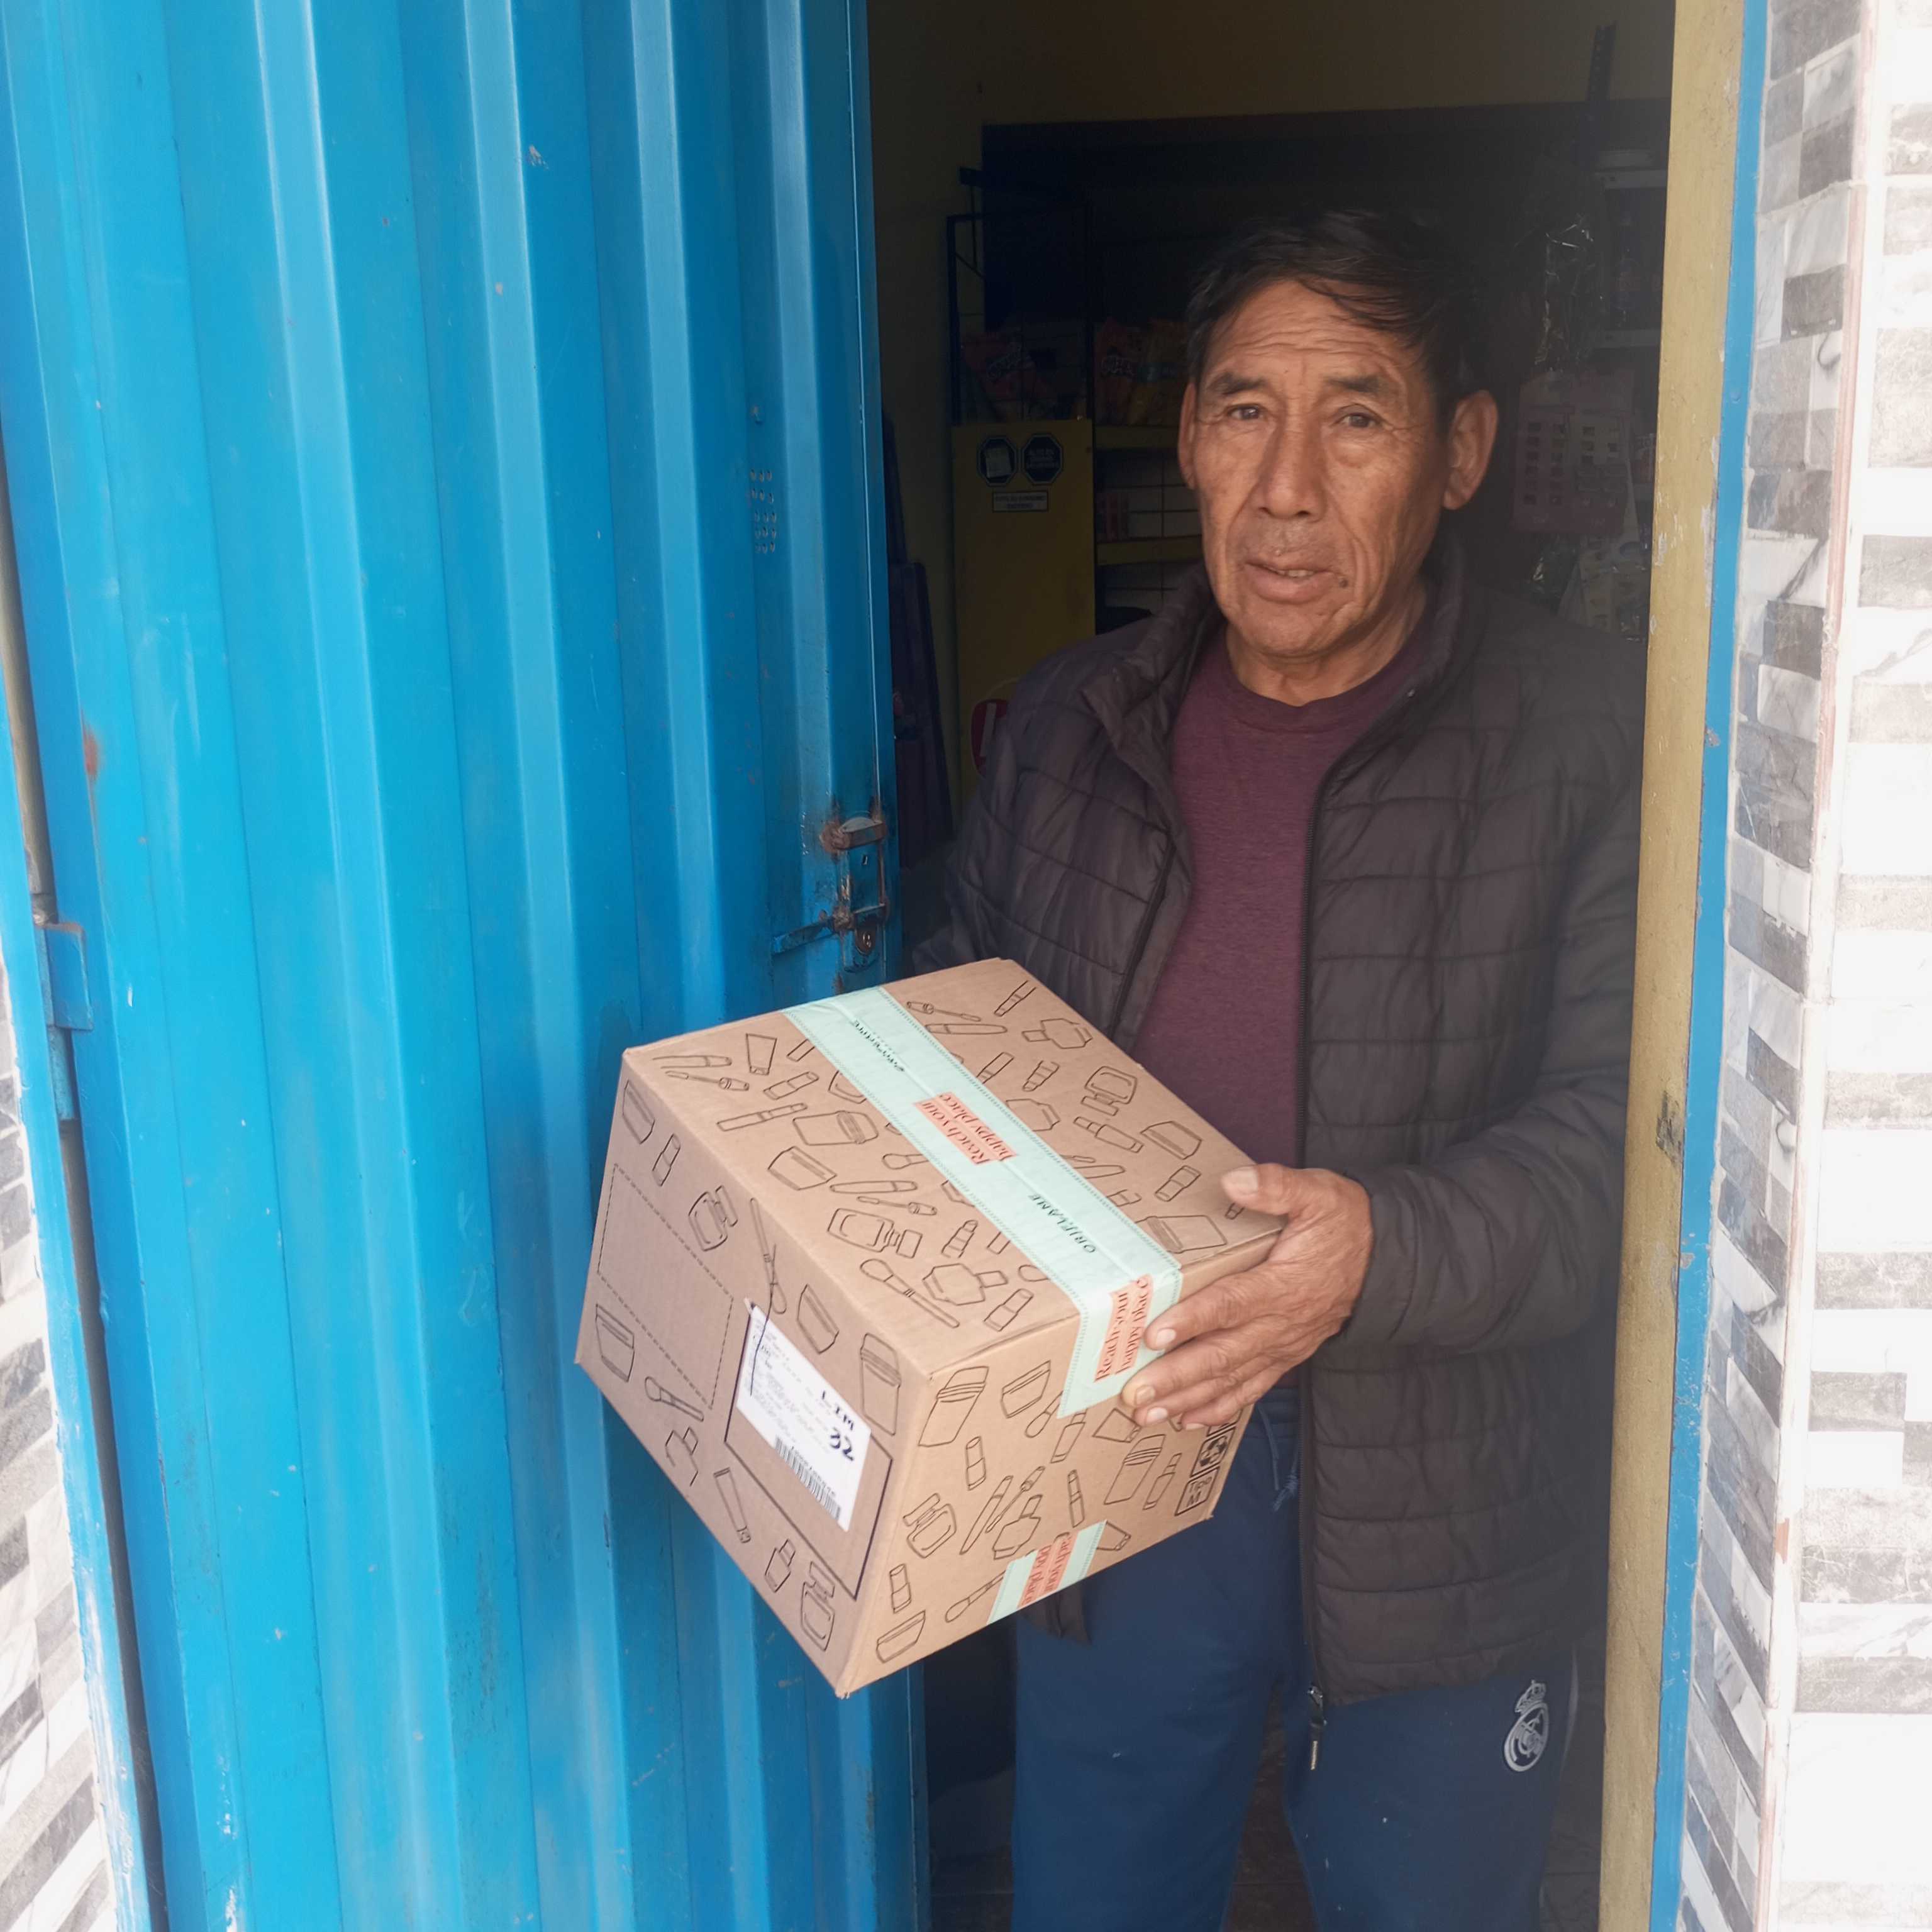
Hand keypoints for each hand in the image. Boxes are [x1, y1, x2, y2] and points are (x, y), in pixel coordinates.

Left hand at [1124, 1164, 1371, 1428]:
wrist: (1385, 1259)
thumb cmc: (1344, 1224)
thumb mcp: (1317, 1193)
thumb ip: (1277, 1186)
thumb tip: (1234, 1180)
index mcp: (1283, 1283)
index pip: (1232, 1304)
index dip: (1193, 1320)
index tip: (1155, 1334)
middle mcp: (1281, 1323)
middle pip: (1223, 1354)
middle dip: (1176, 1376)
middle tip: (1135, 1393)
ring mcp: (1283, 1345)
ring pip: (1231, 1379)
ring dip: (1187, 1398)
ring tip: (1146, 1413)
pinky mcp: (1285, 1355)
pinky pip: (1251, 1388)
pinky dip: (1219, 1407)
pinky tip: (1188, 1418)